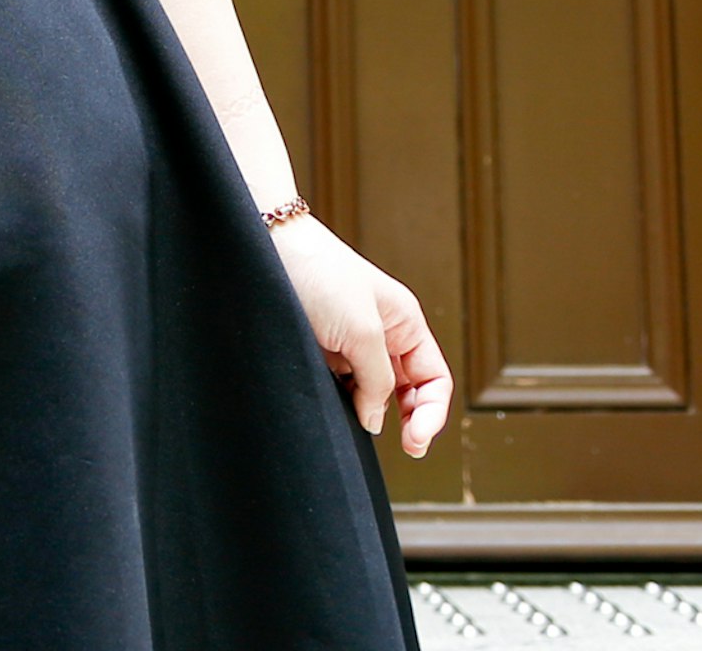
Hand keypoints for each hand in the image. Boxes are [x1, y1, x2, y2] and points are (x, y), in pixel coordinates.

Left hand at [270, 215, 450, 456]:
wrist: (266, 252)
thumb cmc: (319, 274)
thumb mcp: (361, 331)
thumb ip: (377, 381)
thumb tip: (376, 421)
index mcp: (405, 324)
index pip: (434, 379)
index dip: (432, 413)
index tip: (415, 441)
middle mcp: (383, 336)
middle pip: (409, 392)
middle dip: (410, 421)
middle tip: (406, 449)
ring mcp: (351, 347)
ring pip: (373, 395)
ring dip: (371, 414)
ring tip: (361, 425)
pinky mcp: (323, 354)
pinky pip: (342, 390)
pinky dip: (344, 405)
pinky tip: (337, 412)